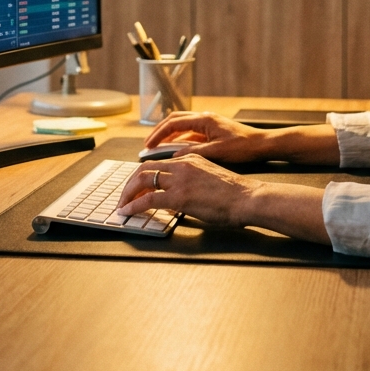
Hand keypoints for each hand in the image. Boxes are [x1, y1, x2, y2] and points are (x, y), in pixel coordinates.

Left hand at [117, 155, 254, 227]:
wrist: (247, 198)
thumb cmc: (234, 193)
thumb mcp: (209, 176)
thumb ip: (192, 179)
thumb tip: (178, 193)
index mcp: (190, 158)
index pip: (158, 164)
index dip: (142, 176)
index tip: (136, 187)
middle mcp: (182, 164)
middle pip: (145, 168)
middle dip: (129, 183)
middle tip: (123, 196)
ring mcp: (180, 179)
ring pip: (143, 180)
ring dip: (128, 194)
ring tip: (122, 205)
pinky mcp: (180, 196)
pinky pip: (148, 200)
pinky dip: (133, 206)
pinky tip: (127, 212)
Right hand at [142, 111, 271, 163]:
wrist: (262, 145)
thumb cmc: (243, 147)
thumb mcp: (216, 152)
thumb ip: (194, 153)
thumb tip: (174, 157)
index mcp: (204, 120)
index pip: (173, 123)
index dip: (158, 134)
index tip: (148, 145)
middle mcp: (204, 118)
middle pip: (174, 121)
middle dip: (159, 132)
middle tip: (148, 145)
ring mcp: (208, 123)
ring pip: (182, 126)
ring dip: (169, 135)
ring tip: (158, 148)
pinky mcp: (212, 131)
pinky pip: (190, 132)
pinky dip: (180, 140)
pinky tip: (176, 151)